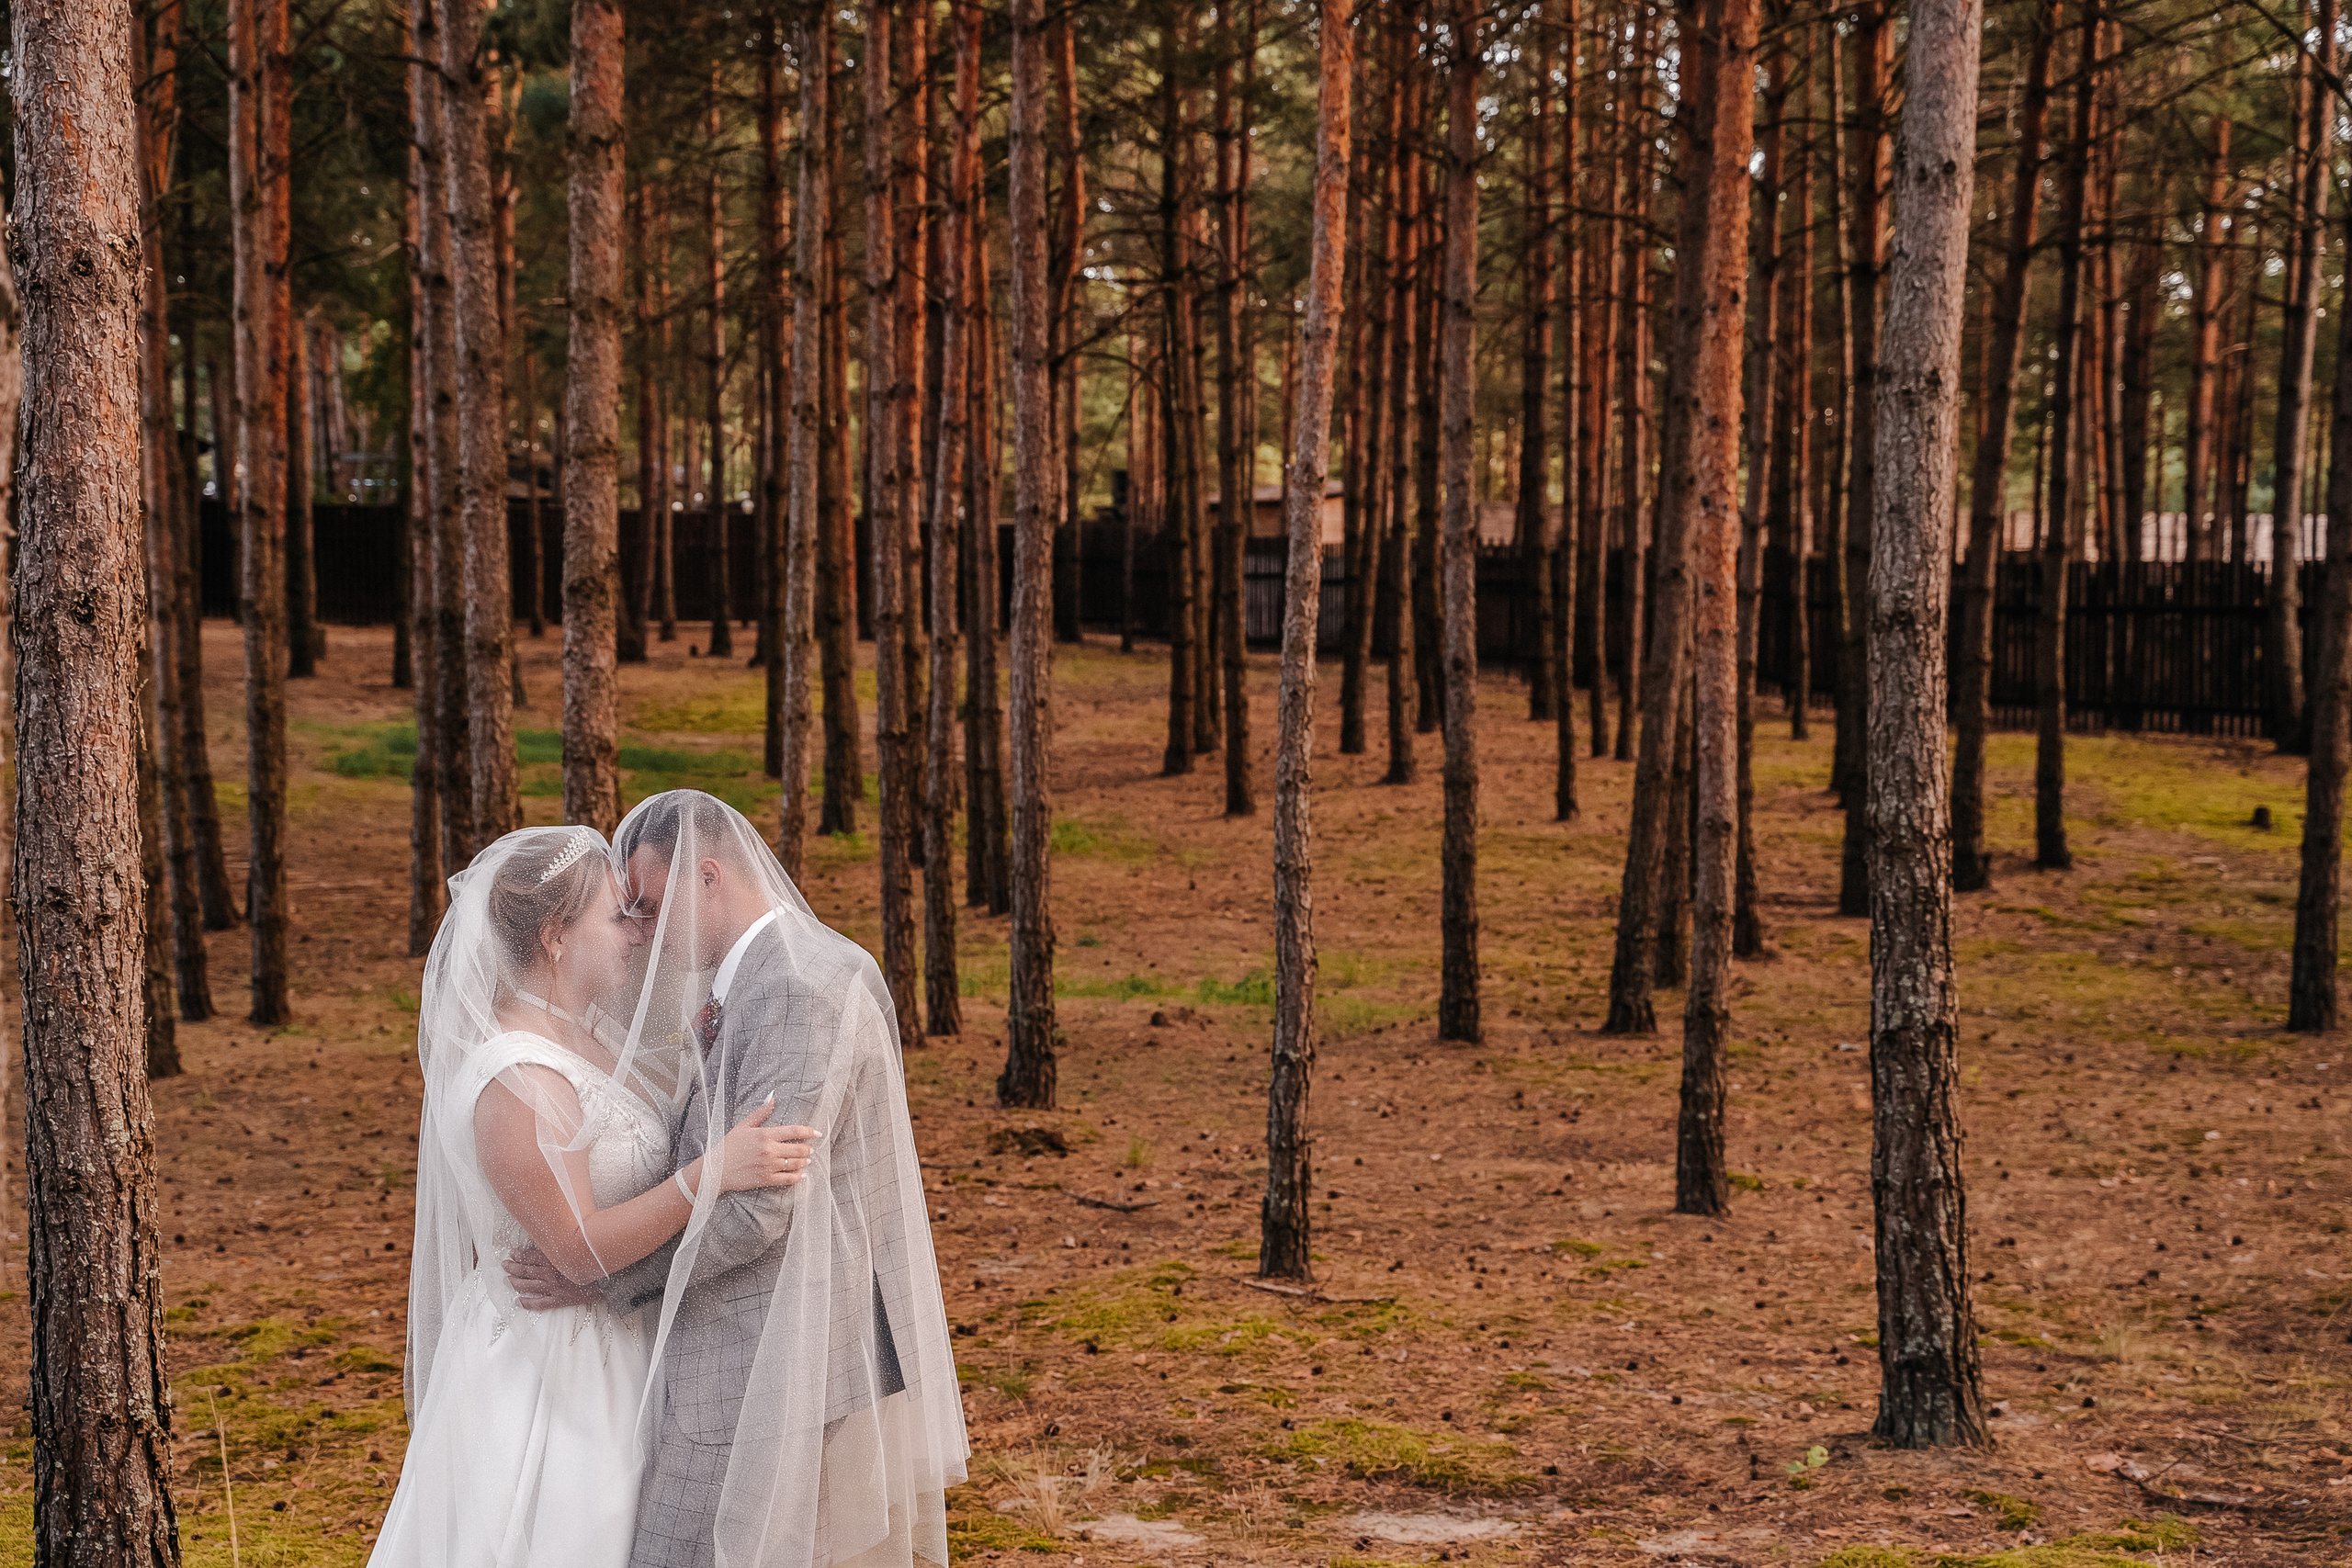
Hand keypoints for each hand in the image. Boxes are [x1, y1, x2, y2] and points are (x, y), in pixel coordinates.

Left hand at [504, 1246, 599, 1311]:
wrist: (609, 1279)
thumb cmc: (593, 1261)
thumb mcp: (577, 1247)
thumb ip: (561, 1244)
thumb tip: (548, 1239)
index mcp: (554, 1259)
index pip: (530, 1256)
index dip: (518, 1254)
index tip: (512, 1253)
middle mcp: (551, 1273)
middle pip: (525, 1270)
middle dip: (512, 1267)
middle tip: (504, 1265)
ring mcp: (554, 1287)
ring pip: (528, 1285)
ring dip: (515, 1282)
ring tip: (507, 1280)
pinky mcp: (559, 1300)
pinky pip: (539, 1303)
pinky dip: (528, 1303)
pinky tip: (519, 1302)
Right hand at [701, 1095, 819, 1194]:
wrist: (715, 1170)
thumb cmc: (728, 1147)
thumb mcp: (743, 1126)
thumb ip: (760, 1113)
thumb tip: (772, 1099)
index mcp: (765, 1134)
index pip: (794, 1131)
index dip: (809, 1132)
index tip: (817, 1133)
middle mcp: (769, 1150)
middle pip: (798, 1149)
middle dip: (808, 1149)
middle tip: (810, 1149)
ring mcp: (768, 1166)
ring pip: (795, 1164)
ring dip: (804, 1162)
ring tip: (807, 1160)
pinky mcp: (765, 1179)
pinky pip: (787, 1179)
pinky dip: (797, 1178)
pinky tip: (801, 1175)